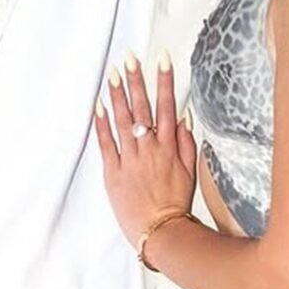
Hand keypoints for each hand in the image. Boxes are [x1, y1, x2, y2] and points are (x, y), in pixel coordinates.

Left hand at [94, 50, 196, 246]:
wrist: (161, 232)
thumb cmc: (175, 201)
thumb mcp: (189, 170)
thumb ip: (186, 140)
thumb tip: (184, 114)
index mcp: (168, 146)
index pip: (167, 105)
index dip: (164, 80)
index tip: (162, 58)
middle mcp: (149, 148)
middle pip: (142, 107)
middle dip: (136, 79)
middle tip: (130, 57)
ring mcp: (130, 159)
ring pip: (123, 120)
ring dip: (118, 95)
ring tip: (113, 73)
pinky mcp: (113, 172)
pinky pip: (106, 144)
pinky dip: (102, 124)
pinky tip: (98, 105)